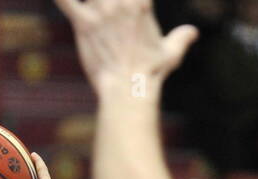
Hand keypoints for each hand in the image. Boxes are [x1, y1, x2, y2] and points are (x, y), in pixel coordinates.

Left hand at [54, 0, 196, 93]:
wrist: (129, 90)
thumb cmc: (150, 74)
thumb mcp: (171, 54)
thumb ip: (181, 38)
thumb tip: (193, 32)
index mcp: (141, 3)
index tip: (129, 2)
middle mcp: (120, 2)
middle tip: (107, 3)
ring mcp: (100, 12)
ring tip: (92, 6)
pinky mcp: (83, 24)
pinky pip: (65, 1)